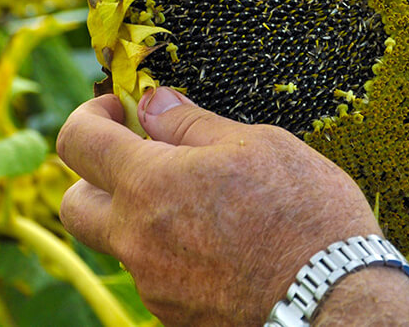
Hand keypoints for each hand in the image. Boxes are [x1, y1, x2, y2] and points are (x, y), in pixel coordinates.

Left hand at [57, 88, 380, 325]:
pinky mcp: (173, 315)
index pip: (78, 140)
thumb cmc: (305, 212)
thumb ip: (191, 123)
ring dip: (141, 217)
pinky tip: (222, 243)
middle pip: (75, 204)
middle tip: (143, 160)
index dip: (91, 114)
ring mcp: (152, 283)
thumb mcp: (257, 144)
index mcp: (148, 185)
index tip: (119, 108)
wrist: (334, 297)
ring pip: (119, 242)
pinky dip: (173, 252)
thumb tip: (152, 102)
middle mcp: (136, 240)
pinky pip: (156, 273)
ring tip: (201, 205)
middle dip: (96, 176)